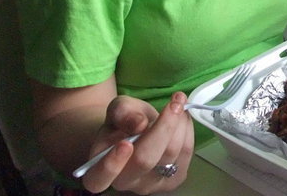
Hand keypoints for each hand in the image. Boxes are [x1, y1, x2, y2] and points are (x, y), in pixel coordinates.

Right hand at [80, 92, 194, 193]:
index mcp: (99, 170)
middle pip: (145, 160)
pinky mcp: (174, 179)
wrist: (138, 130)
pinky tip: (182, 118)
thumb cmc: (124, 121)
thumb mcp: (118, 108)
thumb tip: (138, 124)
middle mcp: (125, 183)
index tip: (125, 144)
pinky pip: (186, 153)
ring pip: (170, 154)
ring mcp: (151, 185)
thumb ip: (123, 112)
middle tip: (175, 102)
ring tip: (177, 103)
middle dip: (164, 126)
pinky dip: (187, 130)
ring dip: (180, 123)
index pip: (99, 179)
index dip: (111, 165)